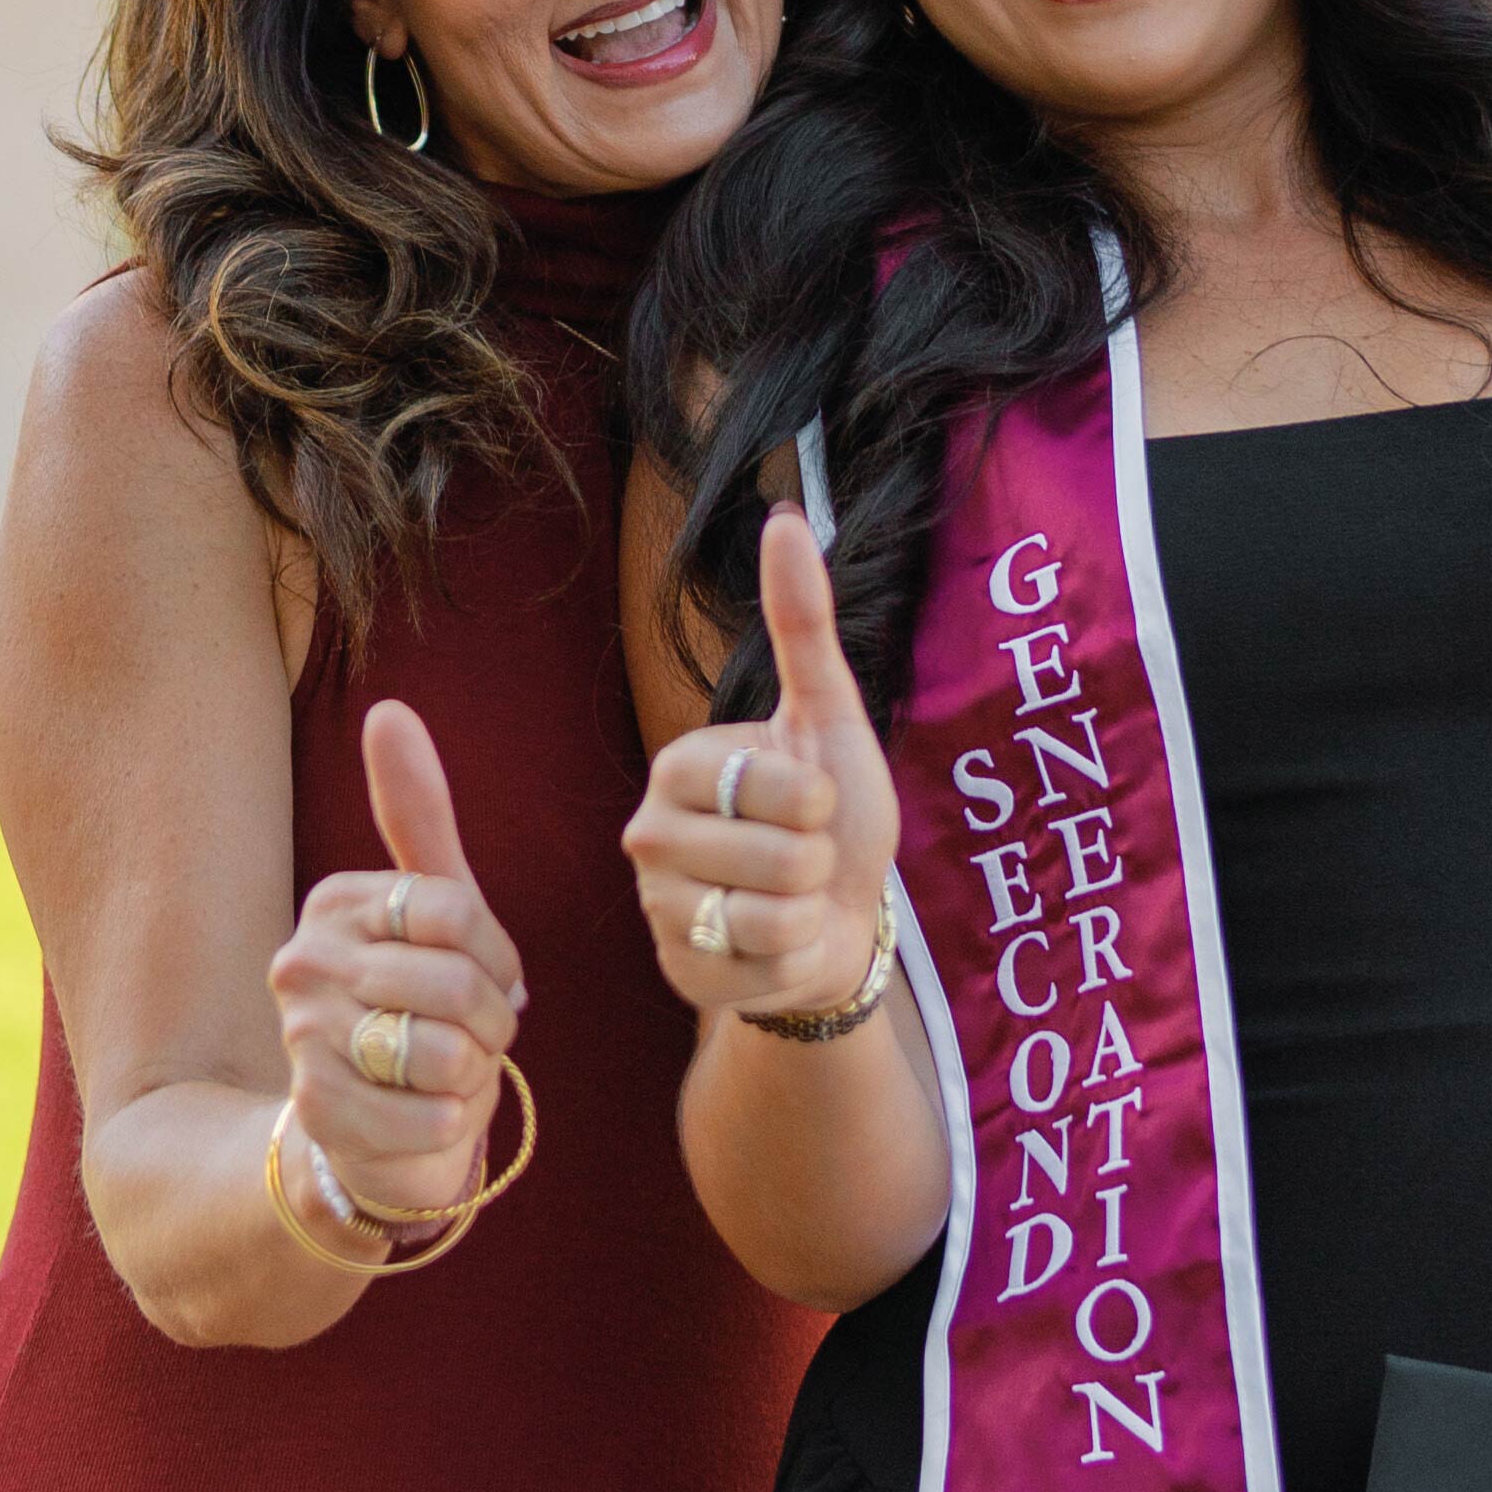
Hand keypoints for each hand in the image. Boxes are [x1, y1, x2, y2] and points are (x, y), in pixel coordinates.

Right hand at [267, 699, 526, 1225]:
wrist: (367, 1125)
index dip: (498, 958)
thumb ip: (416, 813)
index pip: (458, 911)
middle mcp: (301, 962)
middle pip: (456, 983)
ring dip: (472, 1075)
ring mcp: (302, 1040)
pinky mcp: (318, 1114)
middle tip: (471, 1037)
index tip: (488, 979)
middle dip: (491, 1023)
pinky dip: (453, 1126)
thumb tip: (388, 710)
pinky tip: (426, 1118)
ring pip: (446, 1052)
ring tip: (444, 1075)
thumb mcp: (432, 909)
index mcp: (335, 903)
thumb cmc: (416, 1005)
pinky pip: (436, 1116)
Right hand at [624, 506, 897, 1020]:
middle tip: (803, 861)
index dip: (820, 800)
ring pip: (771, 912)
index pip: (777, 784)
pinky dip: (796, 958)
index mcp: (677, 766)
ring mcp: (659, 909)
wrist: (842, 926)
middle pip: (778, 854)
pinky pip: (766, 965)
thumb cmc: (835, 820)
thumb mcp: (828, 720)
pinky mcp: (680, 973)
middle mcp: (649, 835)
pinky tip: (778, 948)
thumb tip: (786, 518)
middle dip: (818, 862)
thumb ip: (802, 625)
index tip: (810, 803)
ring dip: (809, 912)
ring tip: (792, 902)